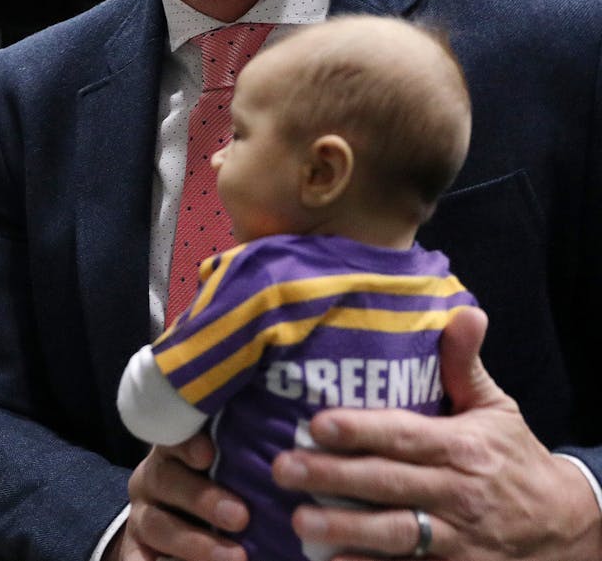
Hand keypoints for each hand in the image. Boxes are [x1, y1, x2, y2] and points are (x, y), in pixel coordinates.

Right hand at [121, 431, 248, 560]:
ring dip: (195, 543)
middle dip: (202, 499)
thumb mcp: (225, 474)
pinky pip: (138, 560)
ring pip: (157, 525)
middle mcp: (151, 481)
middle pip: (165, 480)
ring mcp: (141, 517)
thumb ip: (243, 465)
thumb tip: (289, 461)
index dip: (187, 444)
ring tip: (236, 558)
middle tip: (241, 517)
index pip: (174, 438)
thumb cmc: (218, 493)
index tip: (210, 453)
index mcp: (172, 453)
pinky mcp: (135, 551)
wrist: (174, 527)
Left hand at [273, 306, 601, 559]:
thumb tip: (462, 310)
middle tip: (282, 468)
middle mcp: (457, 493)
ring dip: (346, 529)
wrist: (566, 528)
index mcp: (461, 448)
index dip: (362, 431)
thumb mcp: (496, 409)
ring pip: (397, 534)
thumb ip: (465, 365)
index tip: (316, 423)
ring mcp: (458, 538)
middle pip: (390, 484)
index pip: (405, 436)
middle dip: (333, 477)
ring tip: (299, 521)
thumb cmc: (513, 460)